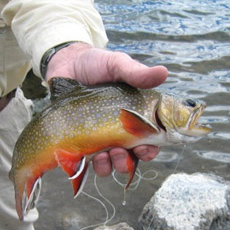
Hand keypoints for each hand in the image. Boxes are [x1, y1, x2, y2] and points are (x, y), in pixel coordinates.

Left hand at [46, 43, 167, 175]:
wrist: (66, 64)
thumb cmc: (96, 64)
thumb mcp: (117, 65)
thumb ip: (137, 73)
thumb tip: (164, 73)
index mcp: (135, 116)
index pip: (149, 140)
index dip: (149, 150)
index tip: (145, 148)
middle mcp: (120, 132)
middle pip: (130, 158)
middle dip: (127, 161)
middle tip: (120, 151)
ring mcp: (100, 138)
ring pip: (111, 164)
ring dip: (111, 164)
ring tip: (105, 154)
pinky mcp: (81, 142)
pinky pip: (89, 163)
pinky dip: (92, 164)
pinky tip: (90, 155)